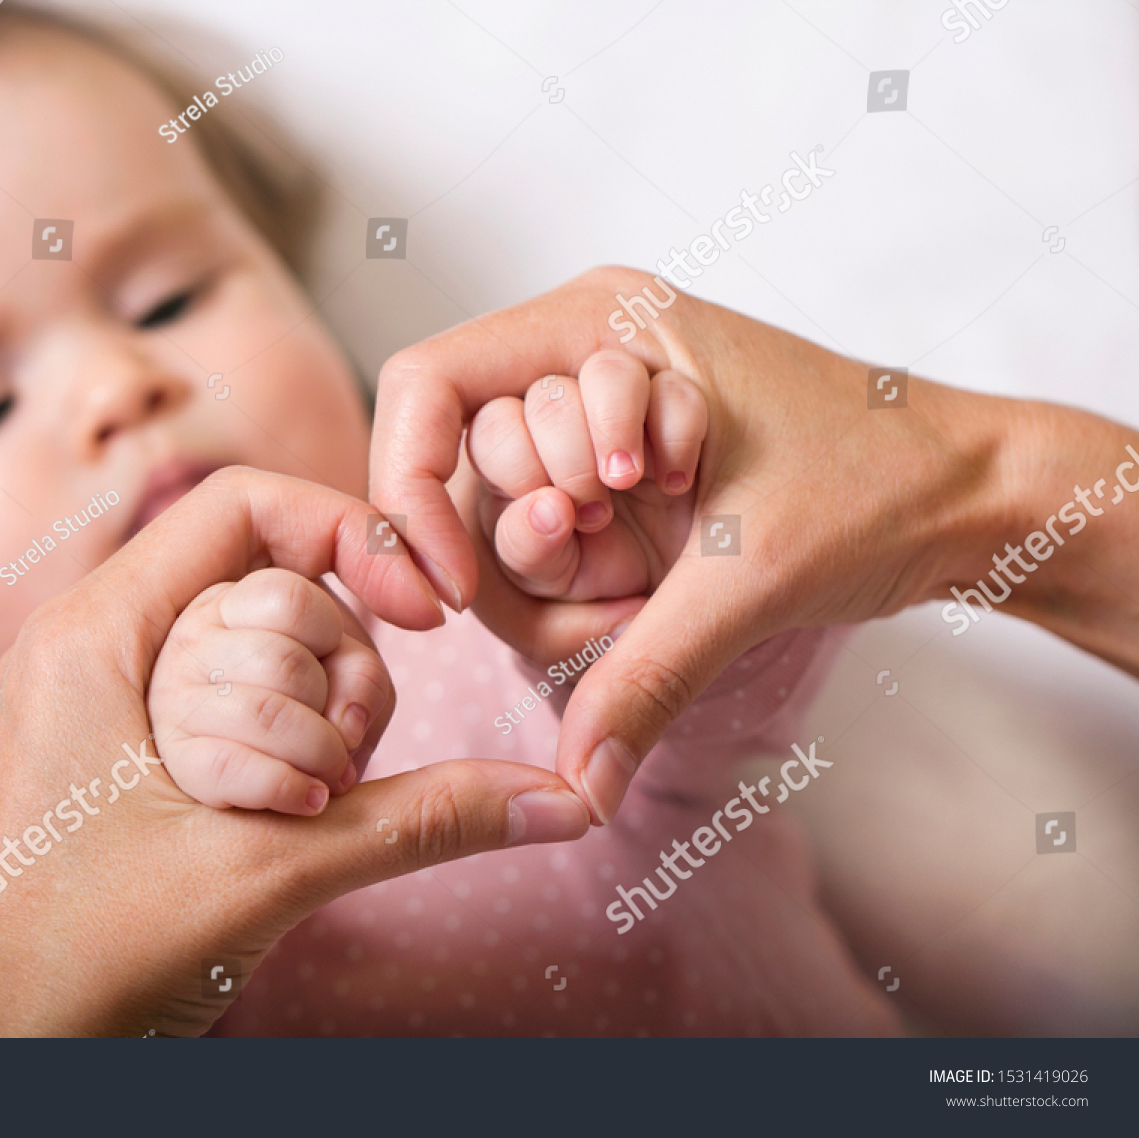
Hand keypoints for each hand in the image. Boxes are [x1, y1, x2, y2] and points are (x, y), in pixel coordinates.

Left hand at [0, 467, 589, 1036]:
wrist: (8, 1064)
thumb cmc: (90, 966)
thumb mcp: (268, 874)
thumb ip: (419, 821)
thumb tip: (565, 800)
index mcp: (93, 634)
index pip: (242, 506)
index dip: (350, 535)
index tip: (427, 612)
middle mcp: (92, 645)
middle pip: (268, 583)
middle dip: (336, 667)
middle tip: (342, 770)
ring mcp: (106, 699)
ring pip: (261, 650)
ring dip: (313, 722)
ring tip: (306, 809)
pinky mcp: (127, 750)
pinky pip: (235, 706)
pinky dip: (285, 746)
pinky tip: (293, 813)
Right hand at [149, 567, 392, 813]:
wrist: (252, 780)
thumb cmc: (309, 708)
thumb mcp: (345, 674)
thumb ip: (361, 679)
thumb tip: (346, 728)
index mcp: (233, 603)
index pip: (292, 601)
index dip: (331, 639)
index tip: (334, 667)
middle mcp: (192, 641)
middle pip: (285, 662)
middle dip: (332, 709)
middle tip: (341, 740)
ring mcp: (175, 699)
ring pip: (263, 714)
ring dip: (319, 753)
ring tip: (332, 772)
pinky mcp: (175, 758)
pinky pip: (231, 769)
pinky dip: (288, 788)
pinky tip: (311, 800)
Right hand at [371, 266, 1025, 823]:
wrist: (973, 494)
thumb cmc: (879, 481)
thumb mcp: (747, 578)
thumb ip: (644, 678)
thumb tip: (578, 788)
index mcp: (597, 317)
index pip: (424, 384)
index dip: (410, 488)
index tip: (451, 588)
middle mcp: (581, 350)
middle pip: (462, 460)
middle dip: (531, 534)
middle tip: (616, 545)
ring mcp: (599, 414)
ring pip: (502, 503)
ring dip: (564, 562)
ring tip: (654, 560)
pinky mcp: (618, 471)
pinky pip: (543, 532)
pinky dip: (581, 578)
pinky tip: (655, 575)